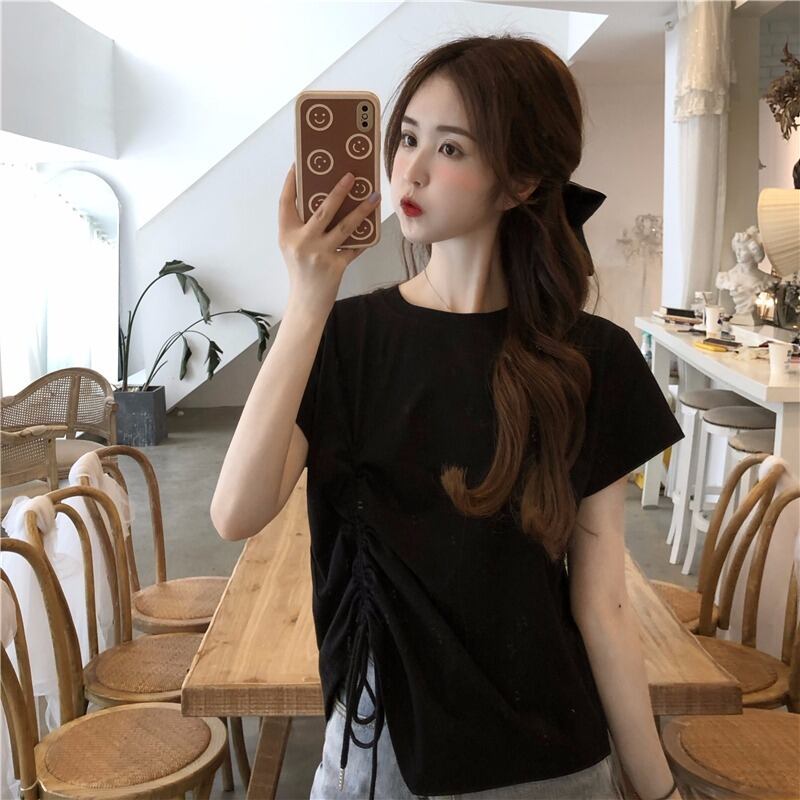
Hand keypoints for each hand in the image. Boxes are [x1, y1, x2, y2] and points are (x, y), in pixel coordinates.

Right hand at [278, 163, 379, 316]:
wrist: (306, 302)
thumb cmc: (301, 271)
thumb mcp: (293, 247)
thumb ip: (302, 226)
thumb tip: (325, 200)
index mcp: (286, 234)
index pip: (286, 202)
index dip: (291, 182)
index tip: (298, 163)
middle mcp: (301, 242)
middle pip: (322, 210)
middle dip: (338, 191)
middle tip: (351, 175)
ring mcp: (319, 254)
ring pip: (344, 226)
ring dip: (361, 210)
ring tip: (374, 196)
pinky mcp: (335, 265)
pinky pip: (354, 246)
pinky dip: (365, 237)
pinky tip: (375, 225)